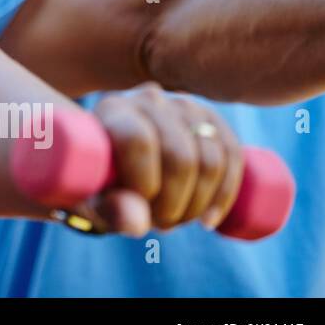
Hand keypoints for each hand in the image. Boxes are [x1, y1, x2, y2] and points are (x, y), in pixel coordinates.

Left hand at [70, 83, 244, 237]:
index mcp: (113, 109)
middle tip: (158, 224)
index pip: (139, 141)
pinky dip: (225, 194)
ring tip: (174, 220)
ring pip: (210, 161)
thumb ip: (107, 209)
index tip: (140, 213)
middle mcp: (150, 100)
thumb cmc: (98, 180)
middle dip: (174, 204)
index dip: (145, 183)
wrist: (117, 160)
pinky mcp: (211, 120)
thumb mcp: (92, 197)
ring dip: (198, 204)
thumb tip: (138, 222)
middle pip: (179, 156)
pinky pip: (232, 156)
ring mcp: (185, 106)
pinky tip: (209, 220)